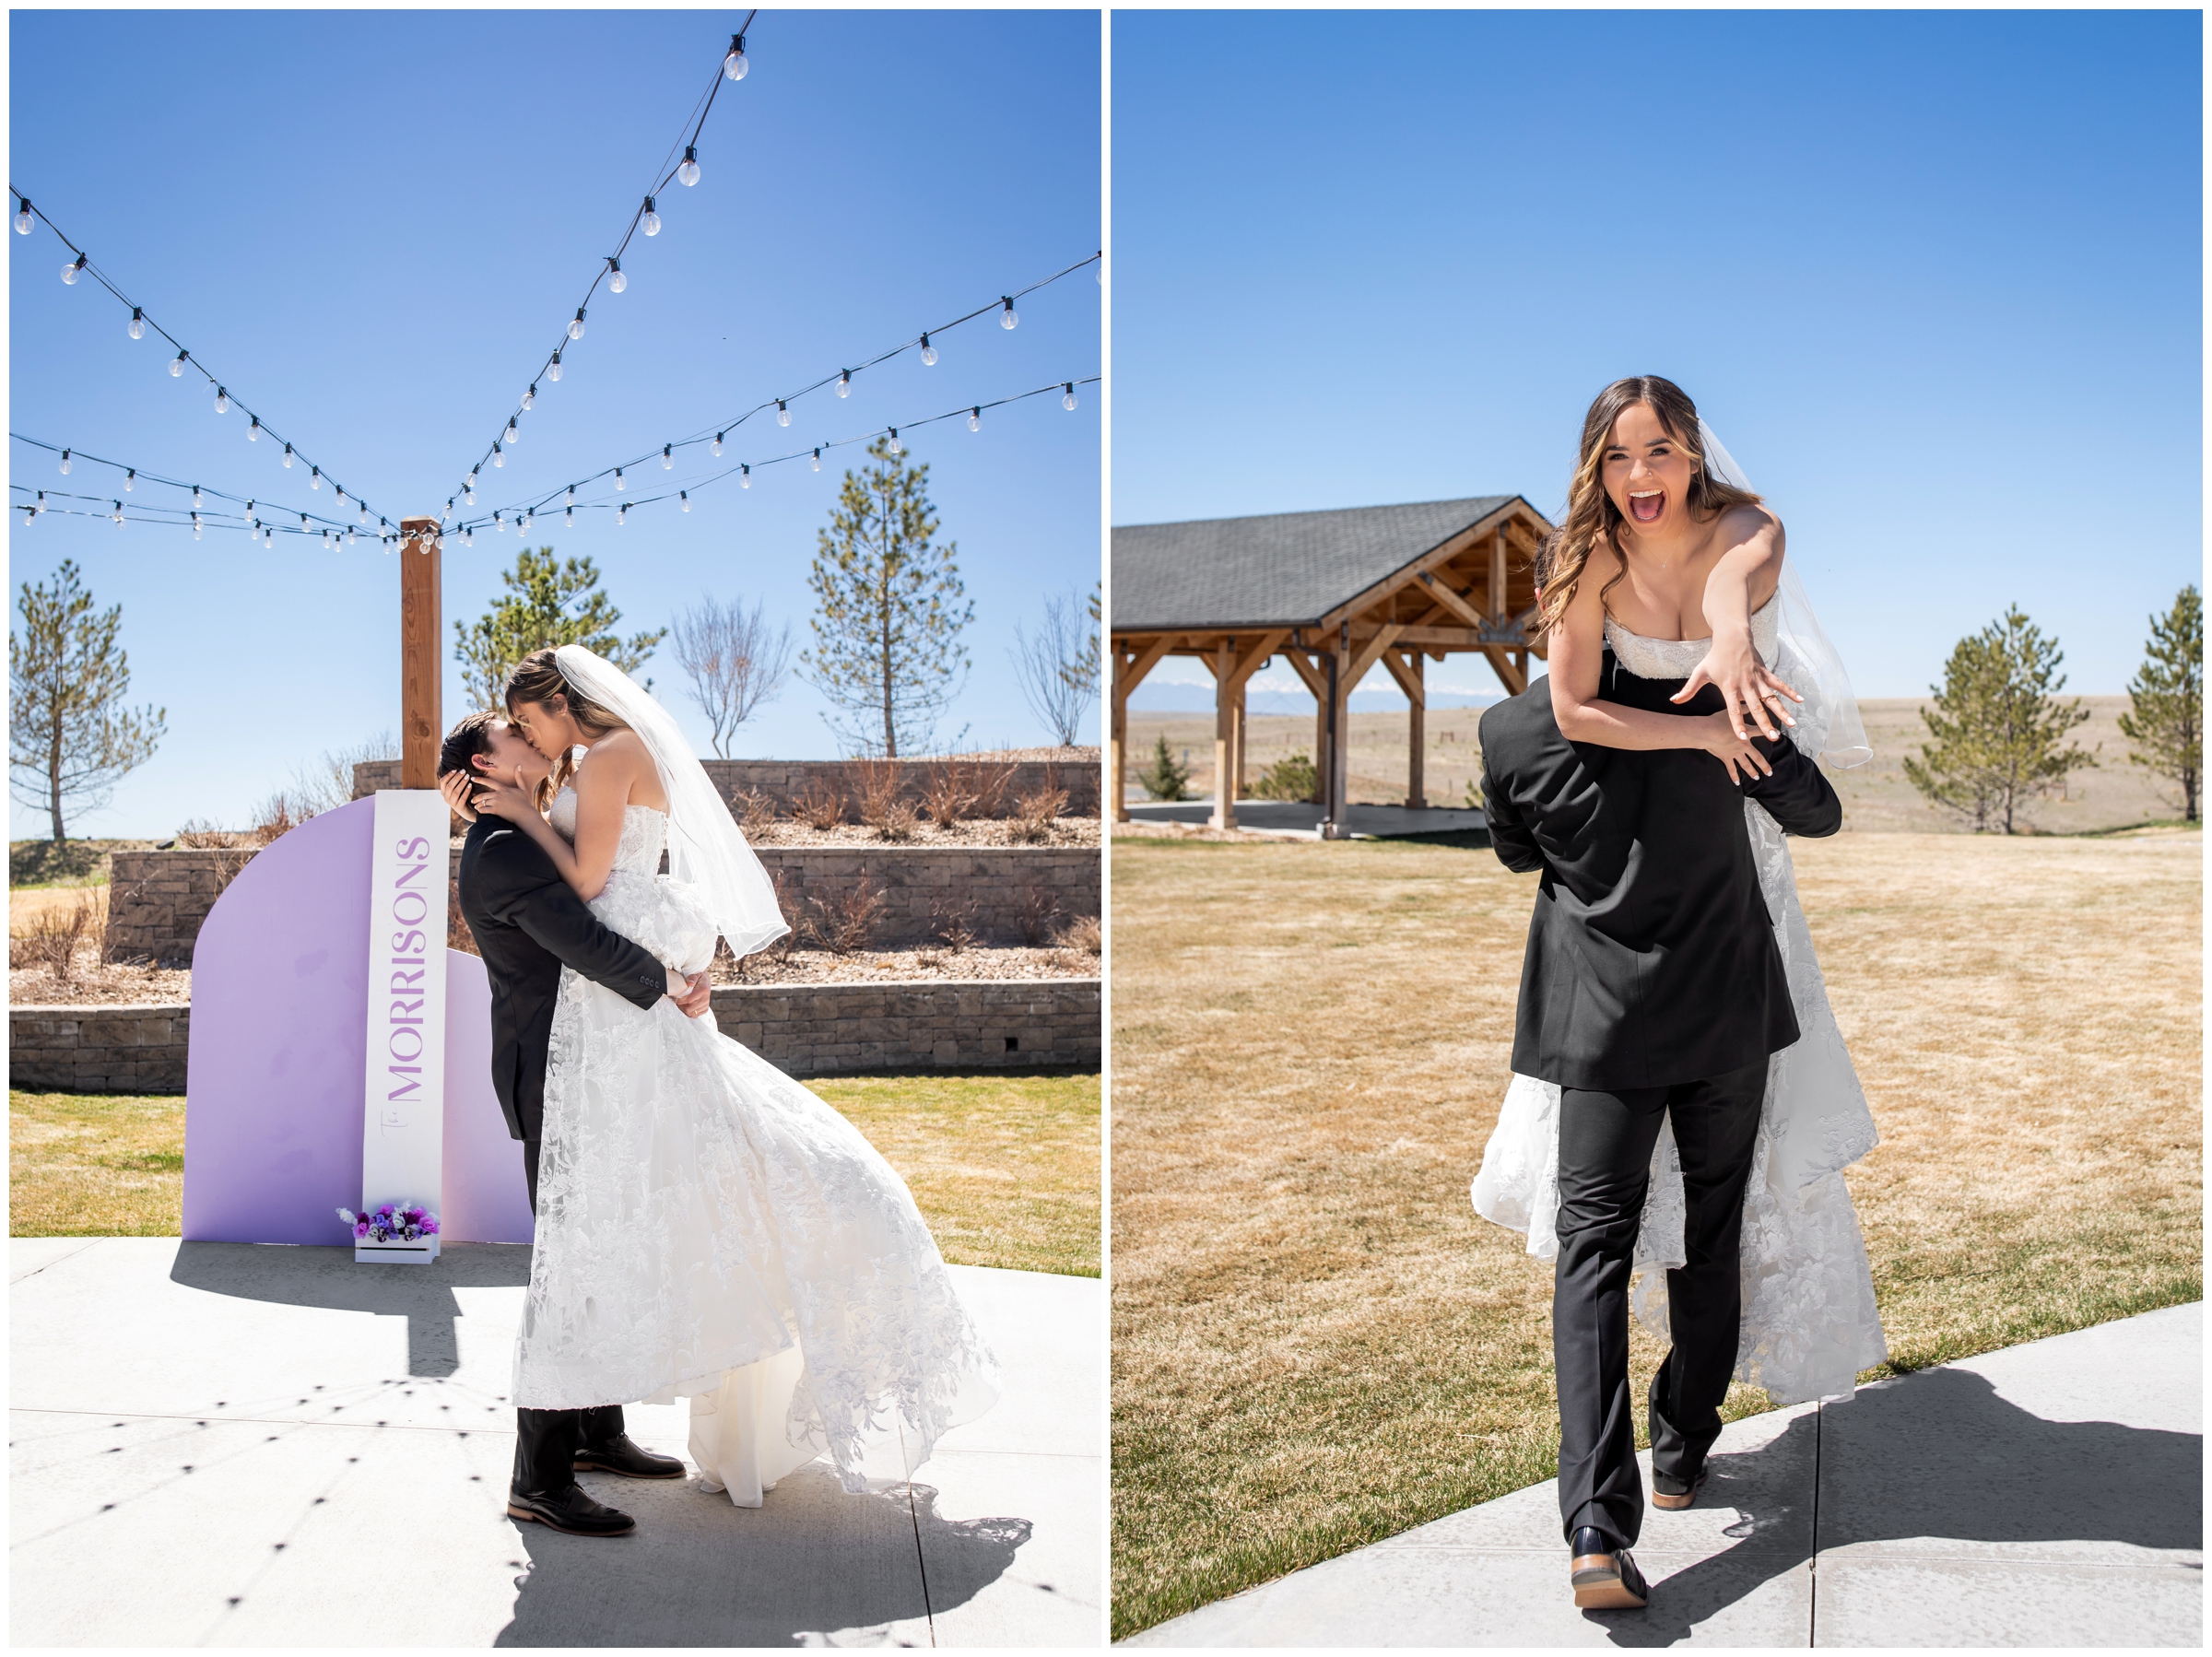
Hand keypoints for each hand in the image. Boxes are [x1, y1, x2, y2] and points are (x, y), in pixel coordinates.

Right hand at [438, 770, 478, 823]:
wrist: (469, 811)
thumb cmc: (463, 797)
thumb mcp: (457, 789)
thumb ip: (455, 781)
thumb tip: (459, 769)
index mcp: (444, 792)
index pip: (442, 782)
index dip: (448, 775)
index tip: (456, 770)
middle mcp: (446, 798)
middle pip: (449, 786)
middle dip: (457, 777)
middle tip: (464, 771)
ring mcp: (452, 803)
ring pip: (455, 792)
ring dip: (462, 783)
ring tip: (468, 777)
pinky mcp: (459, 807)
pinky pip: (462, 798)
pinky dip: (466, 791)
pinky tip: (470, 785)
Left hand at [468, 762, 538, 825]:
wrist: (525, 814)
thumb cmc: (525, 802)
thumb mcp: (523, 788)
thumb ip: (519, 777)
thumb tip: (519, 766)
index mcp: (503, 788)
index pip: (489, 782)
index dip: (480, 779)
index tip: (473, 779)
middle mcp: (498, 794)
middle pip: (482, 794)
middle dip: (475, 797)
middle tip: (472, 800)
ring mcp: (496, 802)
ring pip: (482, 802)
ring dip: (478, 805)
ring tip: (476, 806)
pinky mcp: (496, 810)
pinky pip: (484, 810)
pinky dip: (480, 810)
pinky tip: (480, 811)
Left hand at [668, 969, 713, 1018]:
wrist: (706, 981)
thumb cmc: (698, 978)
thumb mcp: (695, 974)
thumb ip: (692, 978)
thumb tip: (689, 983)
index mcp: (703, 990)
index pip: (689, 1000)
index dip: (680, 1001)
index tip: (676, 998)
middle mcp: (706, 999)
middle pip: (689, 1008)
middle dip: (681, 1006)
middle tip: (677, 1002)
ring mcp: (706, 1005)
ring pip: (691, 1013)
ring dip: (684, 1010)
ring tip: (681, 1004)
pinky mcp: (705, 1009)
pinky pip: (695, 1015)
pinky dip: (689, 1012)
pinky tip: (686, 1006)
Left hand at [1673, 628, 1800, 740]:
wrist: (1731, 636)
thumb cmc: (1714, 657)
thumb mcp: (1699, 673)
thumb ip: (1688, 690)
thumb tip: (1673, 701)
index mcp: (1729, 687)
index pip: (1732, 710)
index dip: (1737, 724)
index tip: (1742, 738)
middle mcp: (1745, 684)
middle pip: (1756, 707)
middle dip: (1765, 723)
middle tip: (1773, 738)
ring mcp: (1757, 678)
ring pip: (1771, 697)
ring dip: (1782, 711)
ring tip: (1791, 724)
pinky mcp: (1765, 672)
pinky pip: (1779, 684)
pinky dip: (1790, 692)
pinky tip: (1800, 701)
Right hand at [1703, 711, 1773, 785]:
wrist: (1707, 731)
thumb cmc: (1717, 721)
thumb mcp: (1731, 712)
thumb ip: (1742, 708)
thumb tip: (1750, 703)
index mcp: (1747, 734)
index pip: (1761, 733)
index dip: (1771, 733)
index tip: (1777, 735)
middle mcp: (1743, 745)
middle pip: (1757, 757)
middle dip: (1764, 765)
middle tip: (1770, 772)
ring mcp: (1735, 753)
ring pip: (1746, 765)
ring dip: (1752, 772)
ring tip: (1757, 777)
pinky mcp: (1726, 758)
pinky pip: (1731, 769)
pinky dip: (1734, 776)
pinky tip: (1737, 783)